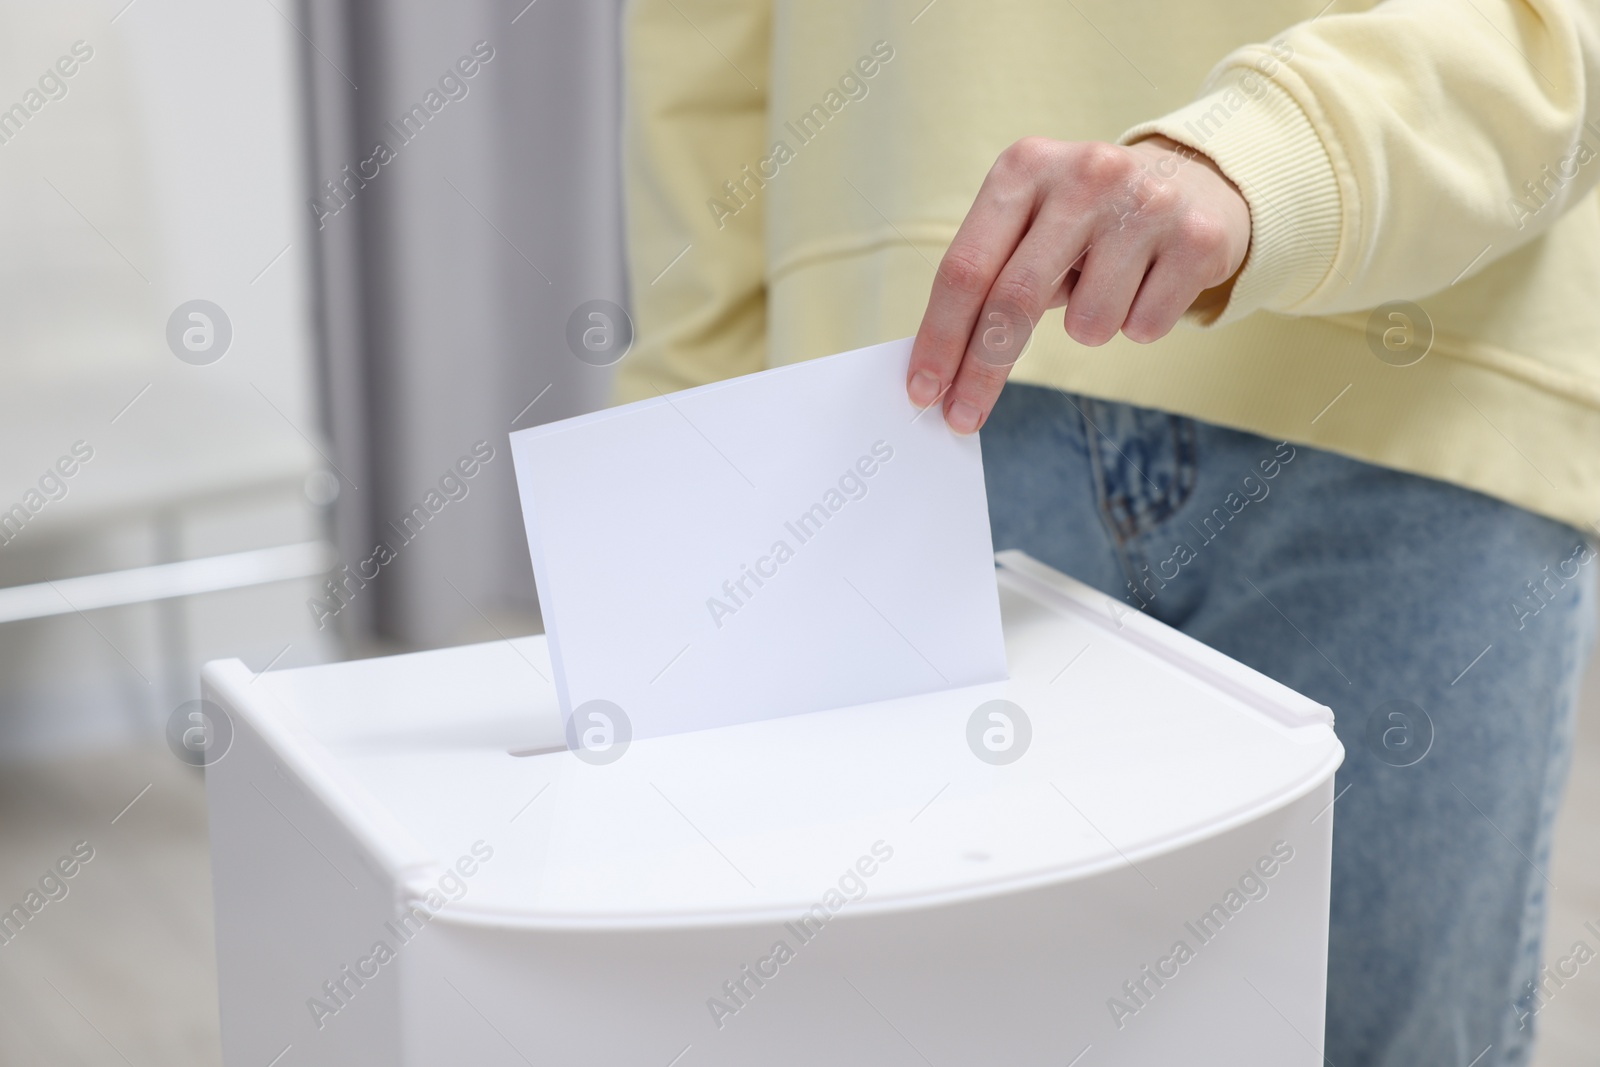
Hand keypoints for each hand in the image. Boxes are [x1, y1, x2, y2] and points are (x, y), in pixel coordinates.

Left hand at [906, 136, 1251, 432]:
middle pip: (1013, 300)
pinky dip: (1138, 323)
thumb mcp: (1031, 224)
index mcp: (1024, 168)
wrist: (1196, 181)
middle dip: (981, 372)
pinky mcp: (1198, 237)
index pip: (966, 267)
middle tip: (962, 418)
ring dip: (1087, 328)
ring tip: (1105, 287)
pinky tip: (1148, 283)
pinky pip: (1142, 328)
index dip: (939, 336)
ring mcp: (1146, 202)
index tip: (922, 391)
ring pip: (1087, 324)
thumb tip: (942, 372)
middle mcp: (1084, 174)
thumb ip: (988, 280)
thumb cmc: (1088, 219)